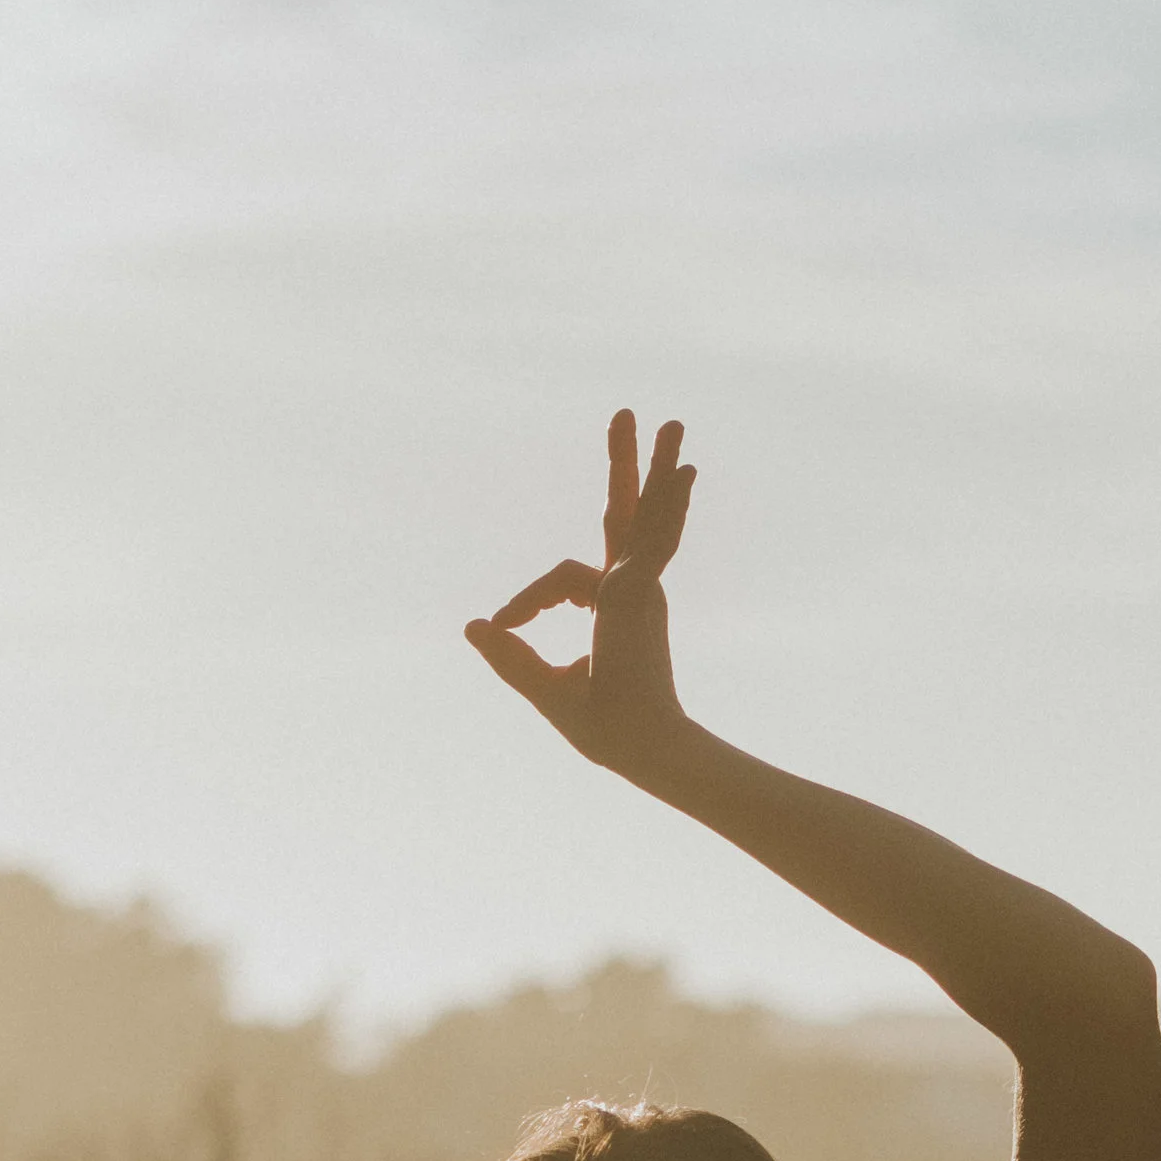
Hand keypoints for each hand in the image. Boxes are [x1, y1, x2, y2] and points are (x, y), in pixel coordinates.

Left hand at [464, 410, 695, 777]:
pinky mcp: (638, 590)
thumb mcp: (541, 684)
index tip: (501, 625)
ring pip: (642, 514)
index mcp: (612, 605)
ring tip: (672, 422)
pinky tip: (685, 469)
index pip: (564, 578)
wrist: (633, 746)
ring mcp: (638, 586)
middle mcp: (631, 588)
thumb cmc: (600, 726)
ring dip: (655, 468)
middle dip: (625, 465)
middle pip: (623, 514)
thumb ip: (510, 654)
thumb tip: (474, 626)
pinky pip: (653, 538)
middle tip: (626, 413)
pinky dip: (669, 505)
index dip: (525, 601)